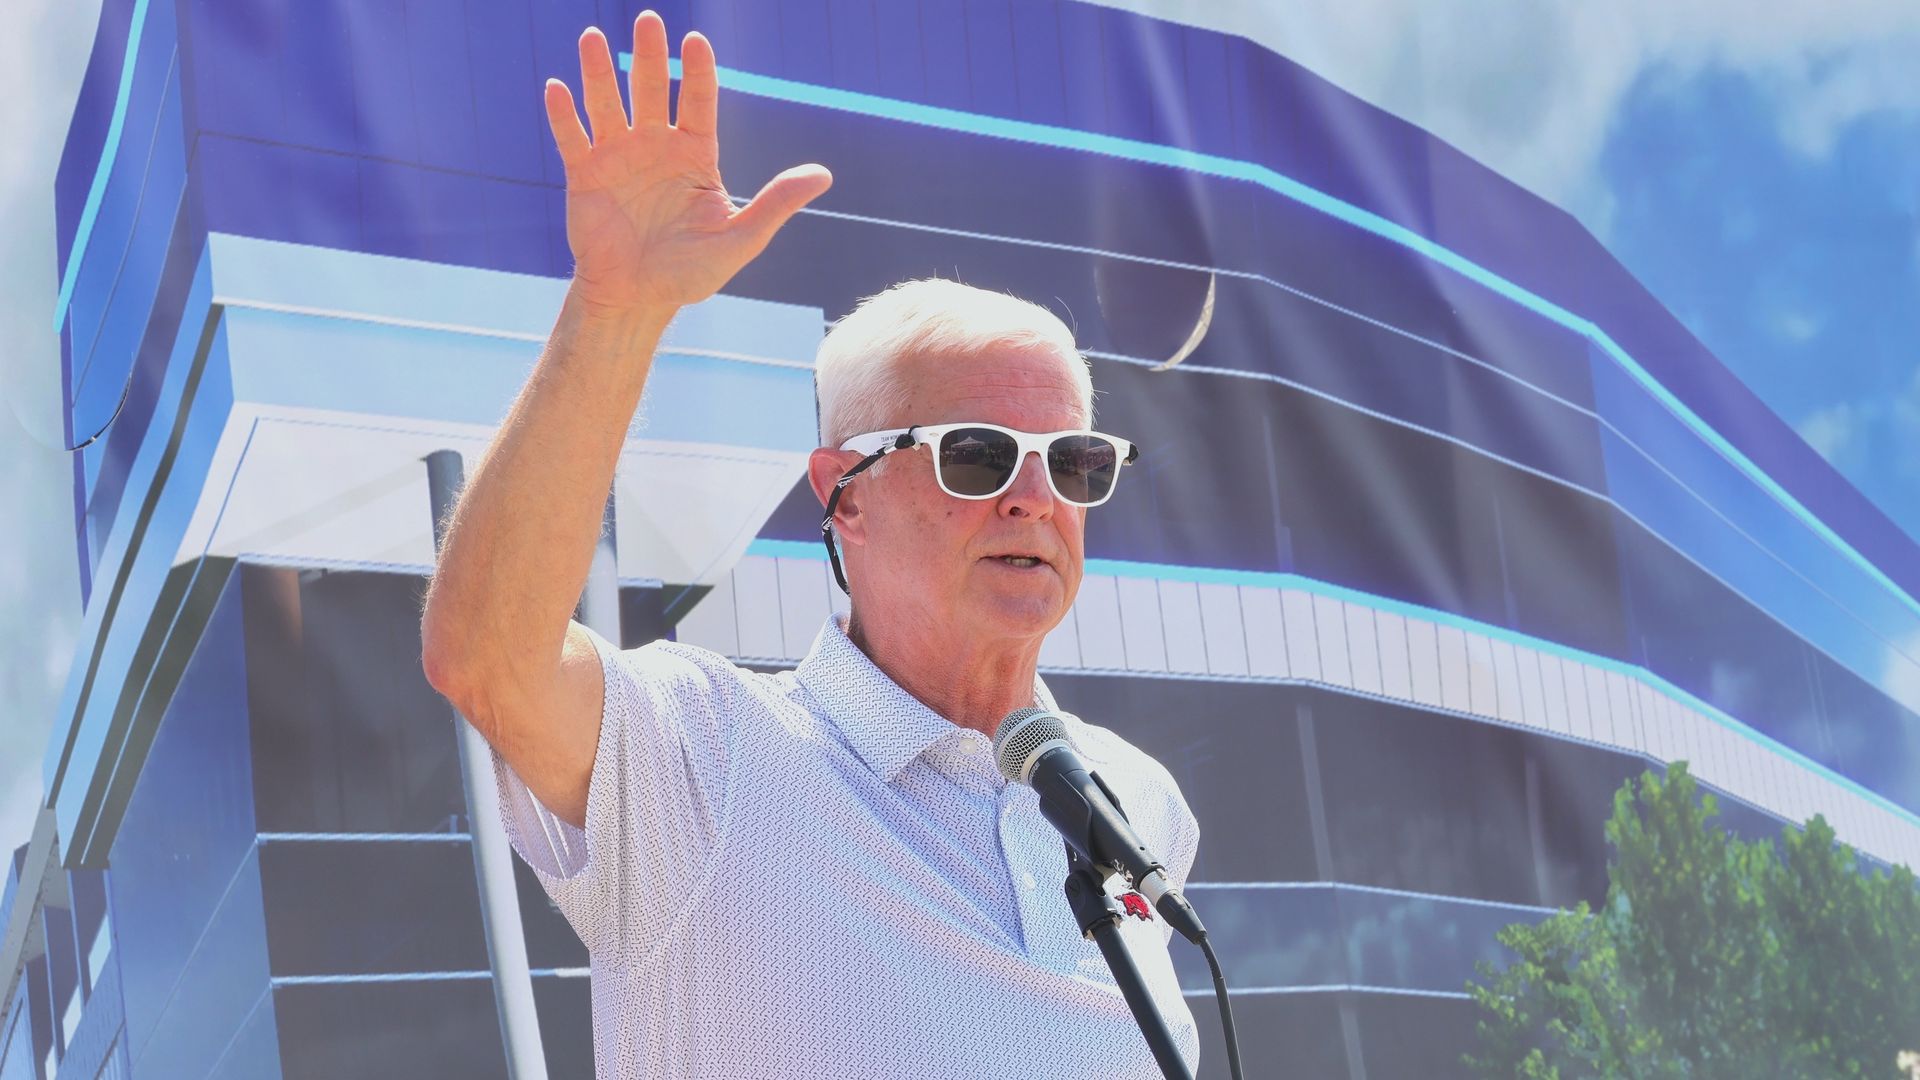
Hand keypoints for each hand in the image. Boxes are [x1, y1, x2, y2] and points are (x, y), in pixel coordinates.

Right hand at [544, 12, 832, 316]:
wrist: (638, 299)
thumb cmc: (690, 273)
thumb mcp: (739, 240)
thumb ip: (776, 204)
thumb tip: (824, 175)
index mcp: (694, 155)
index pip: (699, 102)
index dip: (698, 71)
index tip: (695, 40)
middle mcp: (655, 146)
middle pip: (653, 90)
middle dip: (650, 56)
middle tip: (648, 20)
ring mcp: (618, 157)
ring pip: (608, 104)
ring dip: (600, 72)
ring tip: (592, 37)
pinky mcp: (585, 176)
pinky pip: (572, 138)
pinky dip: (564, 115)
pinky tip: (558, 88)